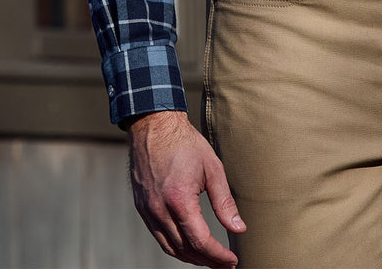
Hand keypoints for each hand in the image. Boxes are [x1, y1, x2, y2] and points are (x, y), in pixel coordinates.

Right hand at [127, 110, 245, 266]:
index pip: (200, 241)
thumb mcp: (212, 167)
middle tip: (225, 264)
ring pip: (170, 248)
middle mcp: (159, 209)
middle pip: (184, 250)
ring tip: (210, 258)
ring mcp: (147, 210)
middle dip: (207, 261)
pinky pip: (159, 236)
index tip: (232, 261)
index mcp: (178, 199)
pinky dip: (175, 246)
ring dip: (191, 258)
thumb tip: (239, 228)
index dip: (218, 256)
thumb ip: (224, 201)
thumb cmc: (185, 143)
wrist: (154, 126)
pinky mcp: (141, 208)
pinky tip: (190, 244)